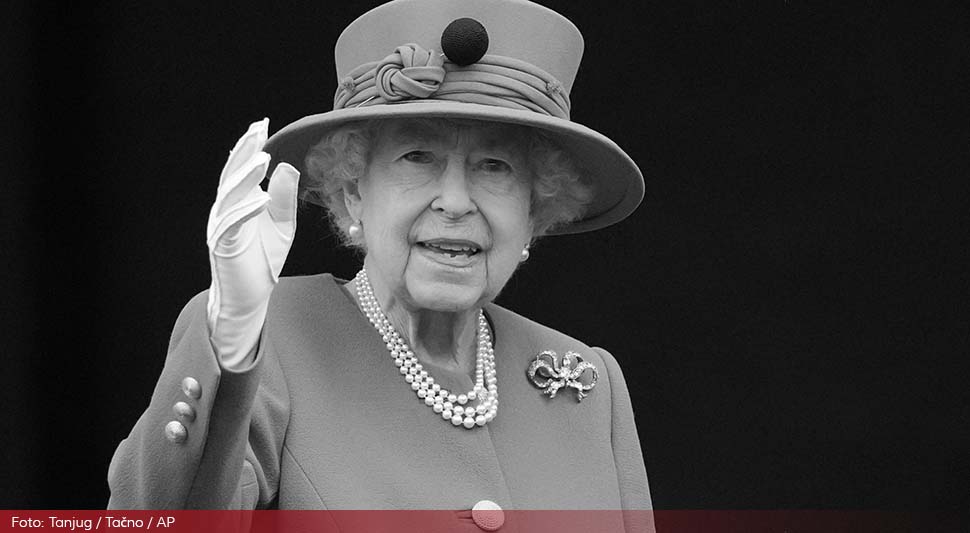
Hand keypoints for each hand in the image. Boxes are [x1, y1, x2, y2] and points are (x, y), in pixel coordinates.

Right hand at [206, 119, 298, 366]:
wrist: (250, 298)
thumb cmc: (263, 261)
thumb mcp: (282, 226)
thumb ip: (284, 198)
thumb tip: (287, 167)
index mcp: (238, 203)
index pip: (242, 170)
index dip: (250, 148)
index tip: (262, 126)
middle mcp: (225, 211)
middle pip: (233, 175)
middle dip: (245, 151)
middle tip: (258, 130)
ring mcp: (222, 227)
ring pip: (231, 195)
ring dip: (247, 177)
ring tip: (263, 159)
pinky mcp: (223, 246)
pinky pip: (233, 224)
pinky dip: (247, 210)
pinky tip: (261, 198)